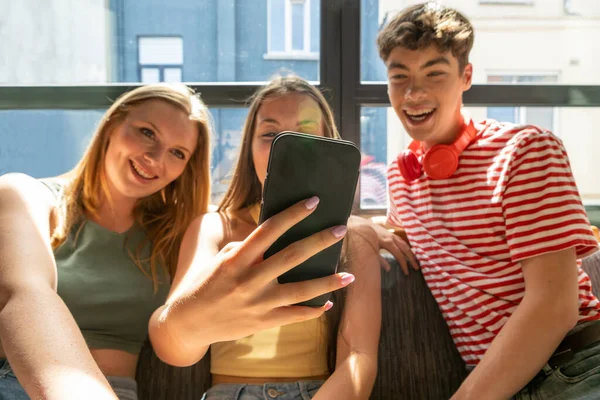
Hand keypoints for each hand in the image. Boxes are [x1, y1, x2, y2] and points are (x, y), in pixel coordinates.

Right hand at [166, 197, 354, 345]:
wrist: (189, 322)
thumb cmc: (205, 283)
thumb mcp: (220, 259)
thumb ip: (246, 247)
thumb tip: (274, 238)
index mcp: (237, 258)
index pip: (270, 229)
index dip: (293, 214)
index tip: (313, 202)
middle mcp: (249, 279)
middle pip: (292, 256)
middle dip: (319, 241)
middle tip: (340, 229)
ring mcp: (258, 302)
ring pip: (301, 290)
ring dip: (328, 282)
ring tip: (350, 275)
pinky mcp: (263, 322)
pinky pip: (294, 316)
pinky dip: (313, 310)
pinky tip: (328, 303)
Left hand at [371, 222, 417, 274]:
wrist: (364, 226)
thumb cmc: (367, 240)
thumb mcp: (372, 251)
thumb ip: (380, 260)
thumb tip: (388, 269)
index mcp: (387, 243)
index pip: (399, 255)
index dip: (404, 264)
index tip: (407, 272)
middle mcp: (392, 238)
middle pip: (406, 249)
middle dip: (412, 259)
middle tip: (417, 268)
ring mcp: (393, 235)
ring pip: (405, 244)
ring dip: (411, 253)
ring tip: (415, 262)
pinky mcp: (392, 234)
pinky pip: (403, 241)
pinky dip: (407, 248)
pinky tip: (409, 253)